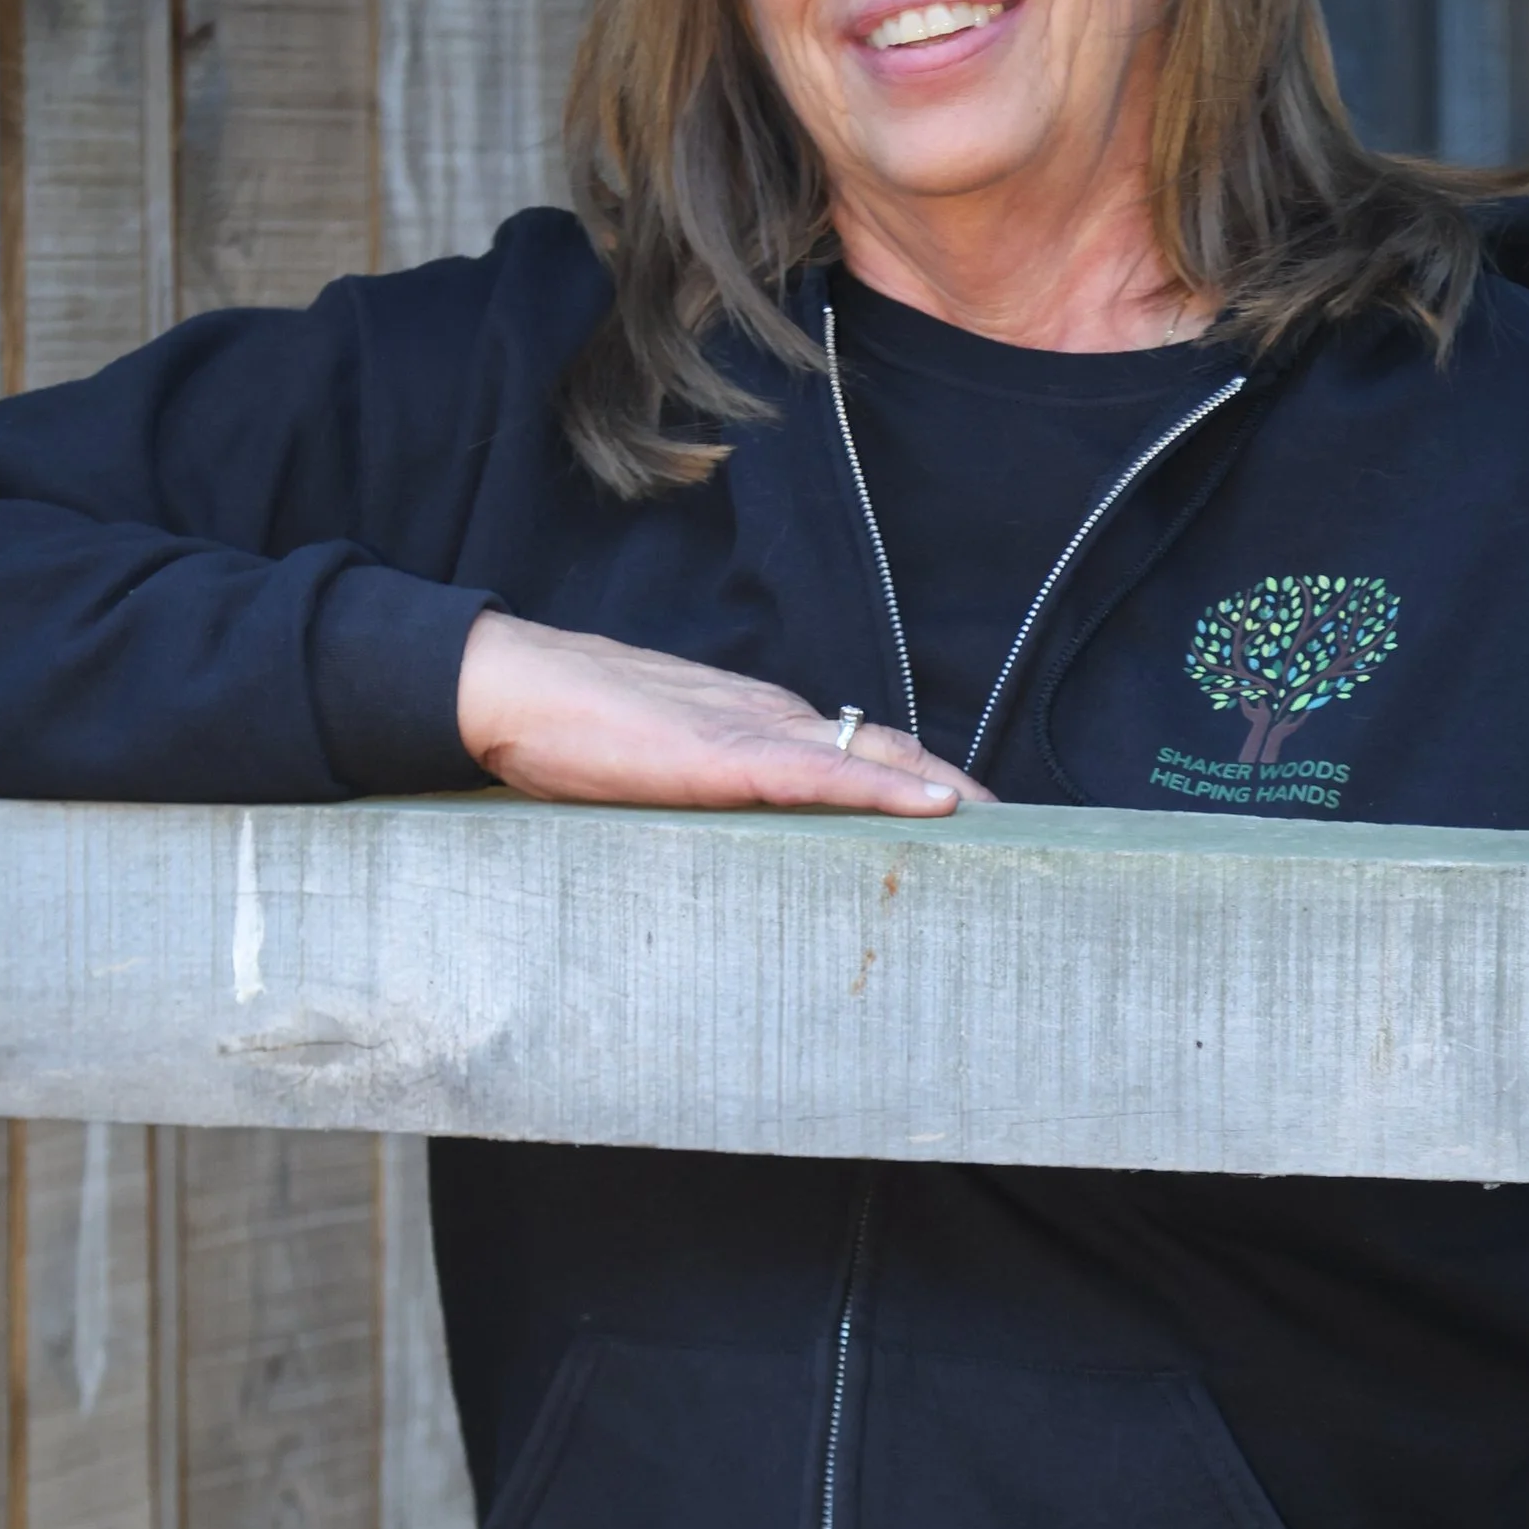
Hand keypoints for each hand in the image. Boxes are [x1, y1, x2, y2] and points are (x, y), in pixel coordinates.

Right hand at [457, 612, 993, 813]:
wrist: (510, 687)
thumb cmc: (569, 730)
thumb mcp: (656, 770)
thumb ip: (707, 793)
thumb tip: (741, 841)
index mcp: (756, 725)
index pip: (856, 748)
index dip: (916, 779)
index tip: (967, 818)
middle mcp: (771, 720)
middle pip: (885, 748)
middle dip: (953, 789)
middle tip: (1018, 832)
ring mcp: (751, 733)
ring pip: (872, 757)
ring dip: (942, 792)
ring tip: (1004, 830)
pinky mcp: (724, 755)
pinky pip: (821, 774)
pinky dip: (885, 787)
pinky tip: (935, 805)